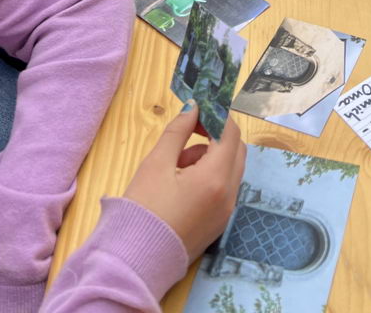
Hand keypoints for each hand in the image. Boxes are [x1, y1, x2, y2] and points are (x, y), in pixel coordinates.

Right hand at [123, 104, 245, 260]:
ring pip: (230, 170)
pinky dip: (210, 177)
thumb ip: (178, 131)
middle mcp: (229, 195)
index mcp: (217, 177)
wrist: (134, 261)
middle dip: (216, 136)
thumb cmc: (143, 208)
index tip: (197, 111)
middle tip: (189, 131)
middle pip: (235, 151)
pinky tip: (180, 182)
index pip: (230, 133)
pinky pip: (223, 190)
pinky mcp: (217, 225)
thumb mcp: (157, 163)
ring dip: (211, 157)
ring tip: (176, 162)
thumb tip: (193, 108)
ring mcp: (225, 212)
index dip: (216, 116)